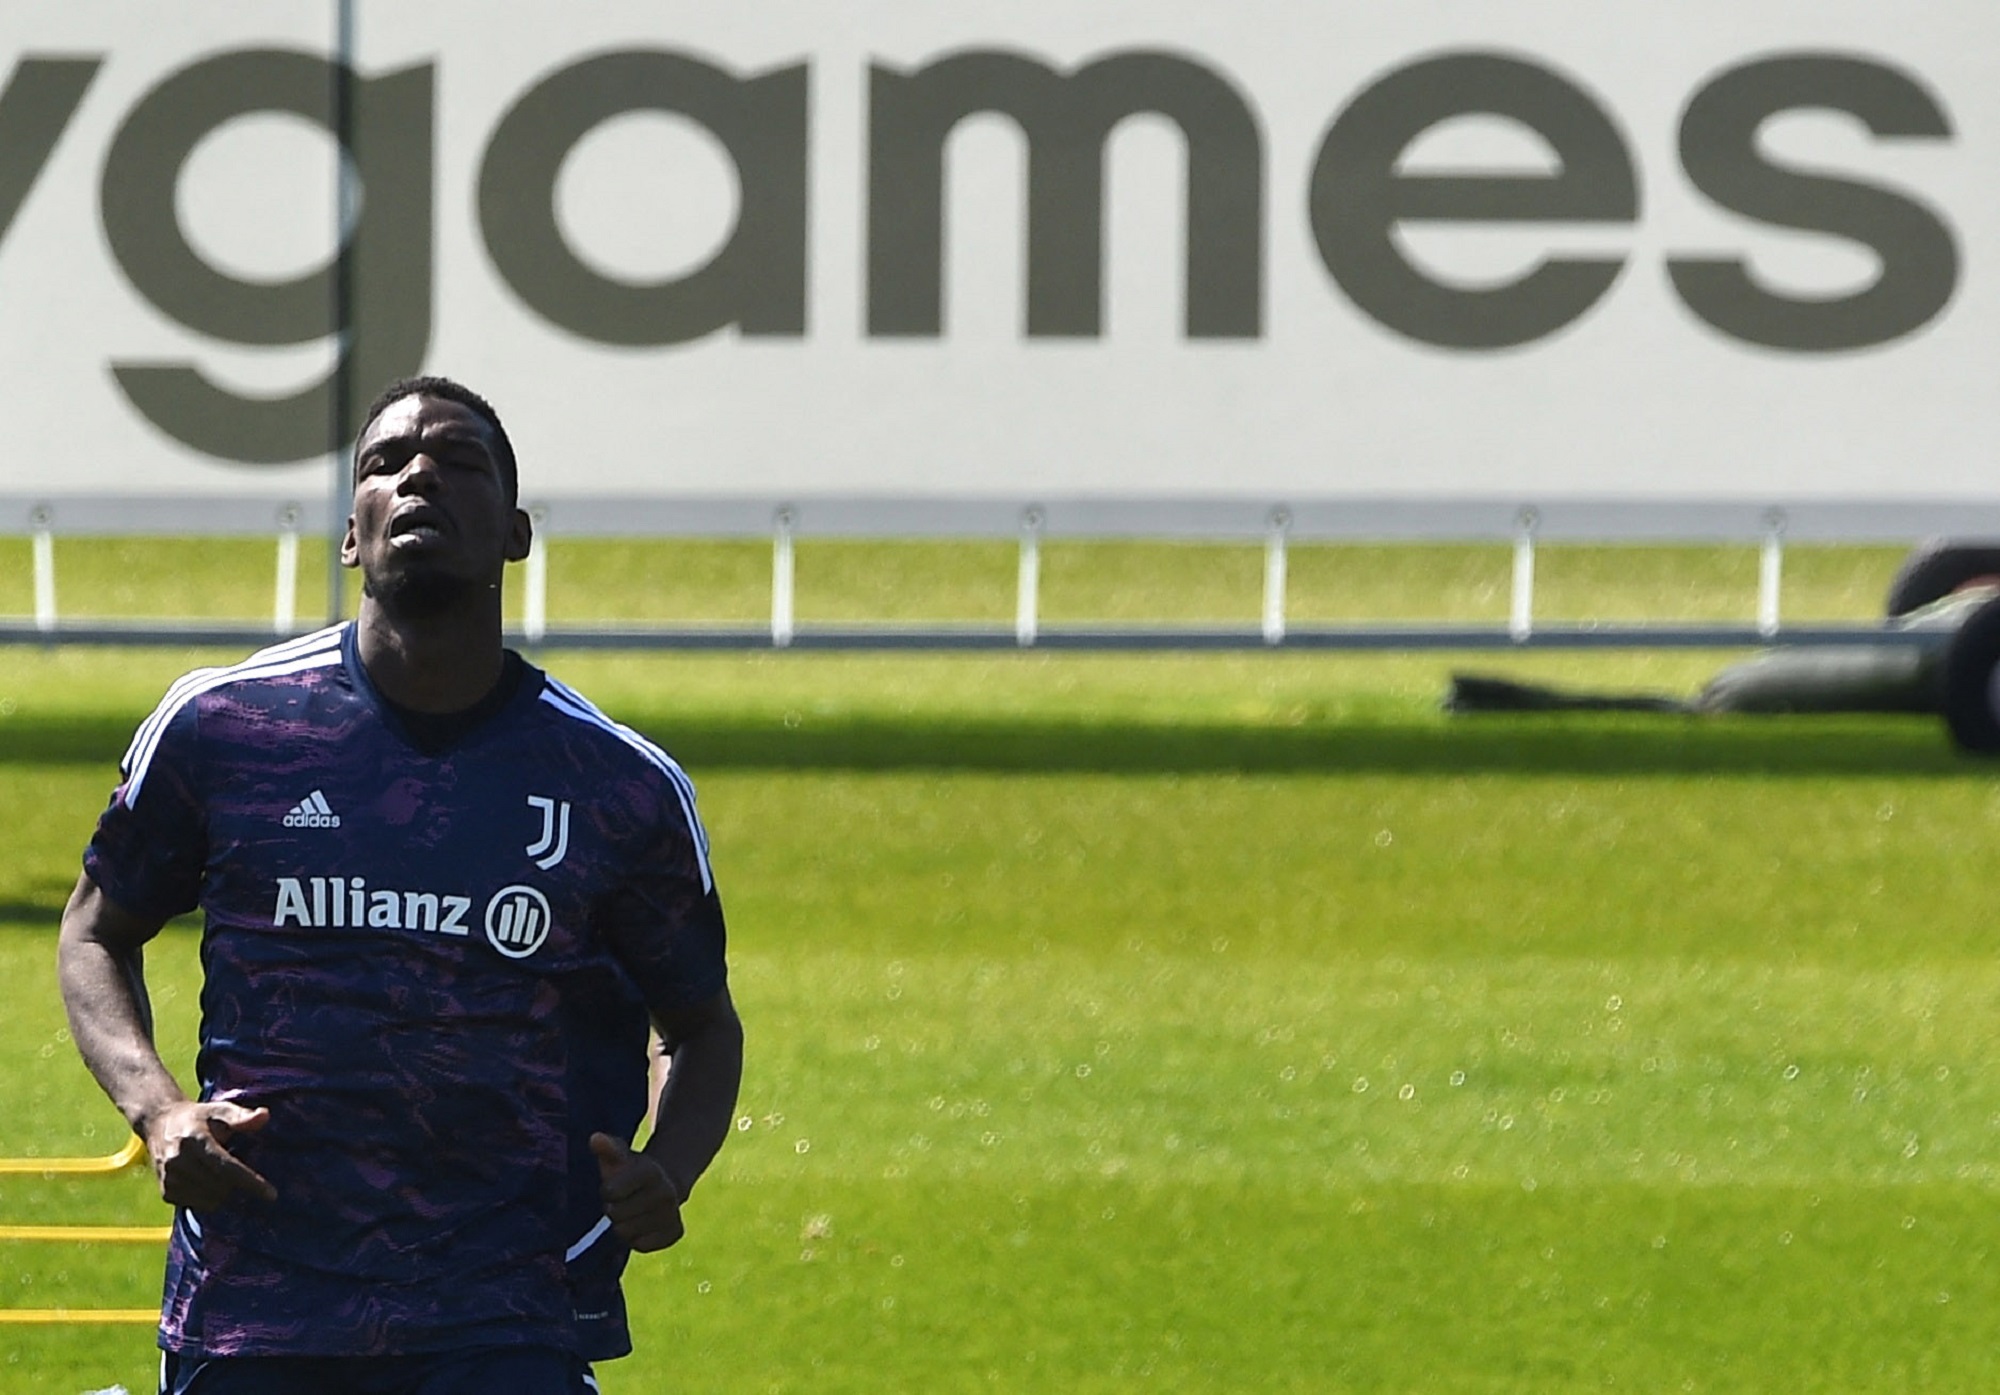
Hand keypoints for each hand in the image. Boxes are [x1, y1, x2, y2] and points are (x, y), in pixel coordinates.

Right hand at [142, 1100, 276, 1210]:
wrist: (159, 1124)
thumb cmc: (198, 1117)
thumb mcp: (219, 1110)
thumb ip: (241, 1116)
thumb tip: (264, 1116)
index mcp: (194, 1140)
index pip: (227, 1167)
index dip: (250, 1182)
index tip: (271, 1195)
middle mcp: (178, 1161)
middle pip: (221, 1187)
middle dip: (239, 1185)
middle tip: (242, 1171)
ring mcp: (170, 1179)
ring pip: (211, 1200)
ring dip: (225, 1193)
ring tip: (222, 1173)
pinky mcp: (166, 1192)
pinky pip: (198, 1205)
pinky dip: (209, 1198)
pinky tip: (207, 1179)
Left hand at [590, 1132, 683, 1251]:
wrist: (665, 1183)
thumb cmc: (632, 1171)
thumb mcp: (620, 1156)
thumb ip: (607, 1149)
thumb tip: (595, 1138)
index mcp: (651, 1172)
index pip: (611, 1192)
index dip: (607, 1191)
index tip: (613, 1186)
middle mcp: (666, 1193)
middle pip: (617, 1216)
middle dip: (614, 1209)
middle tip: (623, 1200)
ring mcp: (673, 1214)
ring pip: (627, 1233)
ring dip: (623, 1225)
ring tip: (631, 1212)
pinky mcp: (676, 1232)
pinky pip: (641, 1245)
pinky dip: (636, 1239)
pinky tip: (641, 1225)